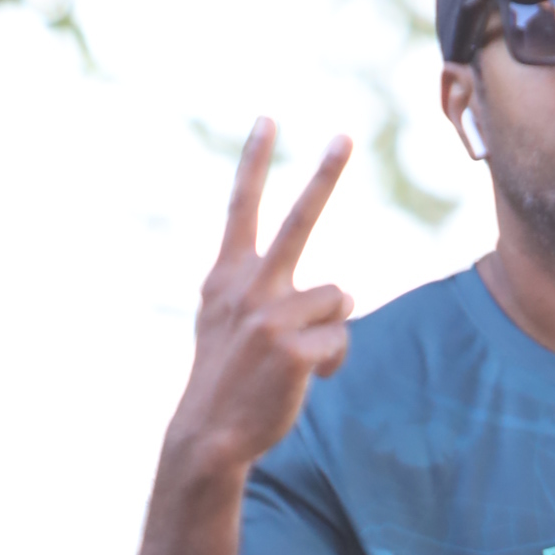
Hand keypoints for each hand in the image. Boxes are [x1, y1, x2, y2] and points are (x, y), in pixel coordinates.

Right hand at [167, 119, 354, 479]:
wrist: (208, 435)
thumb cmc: (224, 381)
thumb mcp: (222, 324)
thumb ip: (257, 293)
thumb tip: (336, 292)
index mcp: (226, 277)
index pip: (241, 209)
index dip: (254, 162)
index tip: (269, 119)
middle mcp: (248, 286)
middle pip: (298, 221)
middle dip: (323, 175)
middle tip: (346, 135)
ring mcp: (271, 315)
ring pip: (338, 298)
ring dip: (329, 330)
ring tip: (296, 359)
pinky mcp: (295, 347)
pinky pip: (341, 339)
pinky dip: (331, 362)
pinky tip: (303, 380)